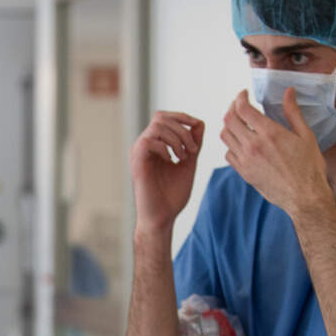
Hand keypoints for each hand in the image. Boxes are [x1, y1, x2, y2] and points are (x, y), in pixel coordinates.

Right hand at [130, 111, 203, 233]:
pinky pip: (148, 141)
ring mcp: (138, 153)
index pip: (165, 117)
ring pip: (156, 127)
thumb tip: (199, 123)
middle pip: (161, 117)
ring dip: (177, 138)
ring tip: (184, 157)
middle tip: (192, 150)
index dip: (182, 117)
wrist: (162, 218)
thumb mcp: (188, 164)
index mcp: (155, 145)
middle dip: (182, 128)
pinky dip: (165, 147)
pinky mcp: (136, 162)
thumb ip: (193, 144)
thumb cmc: (172, 196)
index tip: (197, 129)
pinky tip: (171, 161)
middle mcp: (144, 146)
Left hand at [220, 89, 332, 217]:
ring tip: (239, 122)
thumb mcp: (306, 136)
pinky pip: (229, 154)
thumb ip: (293, 112)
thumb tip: (289, 91)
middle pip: (229, 120)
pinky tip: (242, 142)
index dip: (240, 97)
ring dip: (229, 125)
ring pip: (225, 136)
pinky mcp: (244, 173)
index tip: (244, 94)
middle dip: (232, 108)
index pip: (242, 109)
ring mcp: (246, 160)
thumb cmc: (310, 168)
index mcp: (269, 133)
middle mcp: (253, 146)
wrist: (305, 198)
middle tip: (240, 105)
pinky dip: (231, 144)